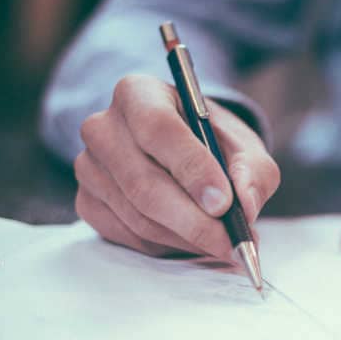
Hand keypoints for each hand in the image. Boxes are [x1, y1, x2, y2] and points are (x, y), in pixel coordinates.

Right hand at [74, 74, 279, 257]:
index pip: (158, 128)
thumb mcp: (243, 146)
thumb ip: (253, 171)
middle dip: (194, 220)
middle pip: (144, 183)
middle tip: (232, 242)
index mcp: (138, 94)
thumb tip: (246, 205)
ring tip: (223, 243)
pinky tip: (193, 240)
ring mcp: (89, 167)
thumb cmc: (211, 143)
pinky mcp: (87, 202)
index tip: (224, 203)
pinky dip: (168, 246)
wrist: (181, 152)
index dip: (192, 168)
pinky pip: (129, 236)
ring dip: (187, 238)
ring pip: (139, 216)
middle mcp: (103, 127)